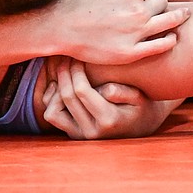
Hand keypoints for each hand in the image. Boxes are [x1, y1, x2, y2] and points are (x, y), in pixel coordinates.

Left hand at [41, 56, 178, 138]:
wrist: (140, 127)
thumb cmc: (140, 106)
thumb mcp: (139, 97)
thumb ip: (124, 92)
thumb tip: (105, 90)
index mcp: (108, 120)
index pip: (82, 91)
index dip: (76, 70)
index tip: (78, 56)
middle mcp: (91, 131)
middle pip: (66, 97)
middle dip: (64, 73)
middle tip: (68, 58)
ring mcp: (80, 135)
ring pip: (52, 111)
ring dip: (55, 90)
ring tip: (64, 73)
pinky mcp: (72, 134)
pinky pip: (51, 116)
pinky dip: (51, 99)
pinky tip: (61, 85)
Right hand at [52, 0, 188, 63]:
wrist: (62, 26)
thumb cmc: (80, 2)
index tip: (137, 3)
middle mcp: (138, 10)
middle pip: (162, 4)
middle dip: (159, 6)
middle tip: (154, 11)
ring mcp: (137, 32)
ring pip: (168, 22)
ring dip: (178, 18)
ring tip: (184, 17)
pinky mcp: (132, 52)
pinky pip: (160, 45)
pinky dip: (170, 40)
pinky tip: (174, 38)